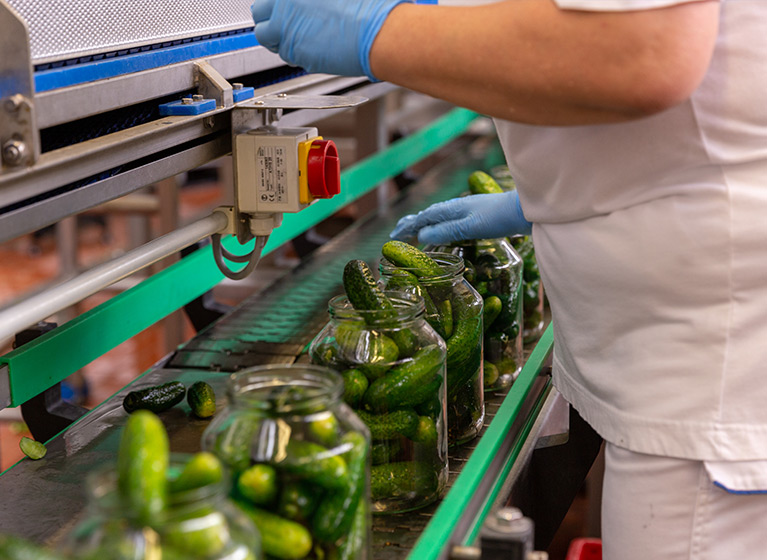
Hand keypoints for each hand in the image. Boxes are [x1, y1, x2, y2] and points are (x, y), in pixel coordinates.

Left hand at [251, 0, 411, 79]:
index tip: (283, 11)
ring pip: (268, 38)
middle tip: (281, 24)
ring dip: (280, 39)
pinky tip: (312, 49)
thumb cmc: (368, 8)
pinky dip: (295, 54)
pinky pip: (287, 55)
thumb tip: (313, 3)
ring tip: (299, 38)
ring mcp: (288, 29)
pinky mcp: (297, 52)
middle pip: (259, 14)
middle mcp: (285, 6)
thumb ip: (314, 0)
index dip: (277, 6)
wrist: (377, 32)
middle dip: (268, 20)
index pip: (269, 0)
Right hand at [390, 191, 531, 243]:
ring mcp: (467, 211)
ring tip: (415, 232)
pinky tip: (444, 230)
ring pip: (439, 217)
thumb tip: (422, 235)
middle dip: (412, 224)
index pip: (423, 218)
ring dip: (424, 224)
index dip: (408, 227)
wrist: (526, 210)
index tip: (393, 236)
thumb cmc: (498, 218)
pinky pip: (450, 220)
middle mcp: (457, 208)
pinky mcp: (478, 216)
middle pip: (429, 215)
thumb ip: (446, 231)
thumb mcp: (470, 227)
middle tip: (398, 233)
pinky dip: (439, 226)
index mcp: (452, 209)